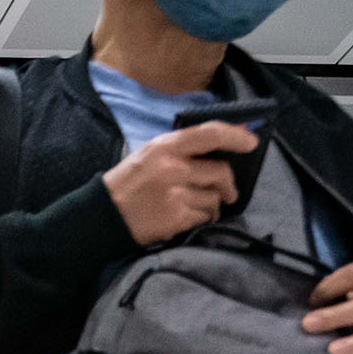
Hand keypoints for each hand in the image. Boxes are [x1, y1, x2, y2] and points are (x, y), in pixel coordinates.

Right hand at [102, 120, 258, 245]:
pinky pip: (205, 216)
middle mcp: (172, 168)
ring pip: (215, 197)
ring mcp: (175, 194)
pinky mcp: (175, 218)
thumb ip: (182, 150)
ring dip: (211, 204)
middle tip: (227, 192)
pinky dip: (202, 219)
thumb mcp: (149, 156)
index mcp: (165, 147)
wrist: (100, 218)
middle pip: (220, 172)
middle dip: (227, 184)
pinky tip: (187, 219)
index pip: (211, 134)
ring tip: (195, 207)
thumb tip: (223, 146)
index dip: (237, 137)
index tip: (252, 143)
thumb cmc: (127, 185)